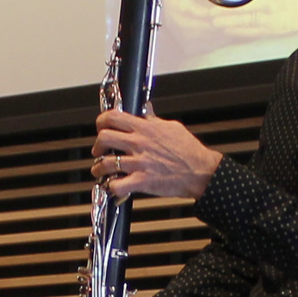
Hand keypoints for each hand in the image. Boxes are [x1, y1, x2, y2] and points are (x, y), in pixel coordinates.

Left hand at [93, 106, 221, 201]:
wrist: (201, 171)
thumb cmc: (189, 151)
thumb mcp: (172, 127)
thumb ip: (154, 119)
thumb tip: (146, 109)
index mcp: (145, 129)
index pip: (113, 117)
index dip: (101, 121)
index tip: (101, 127)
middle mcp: (139, 144)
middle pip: (104, 138)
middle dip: (97, 145)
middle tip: (98, 151)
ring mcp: (139, 163)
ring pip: (106, 163)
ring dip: (98, 169)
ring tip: (100, 171)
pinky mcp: (142, 181)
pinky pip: (117, 185)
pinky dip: (112, 187)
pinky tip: (114, 186)